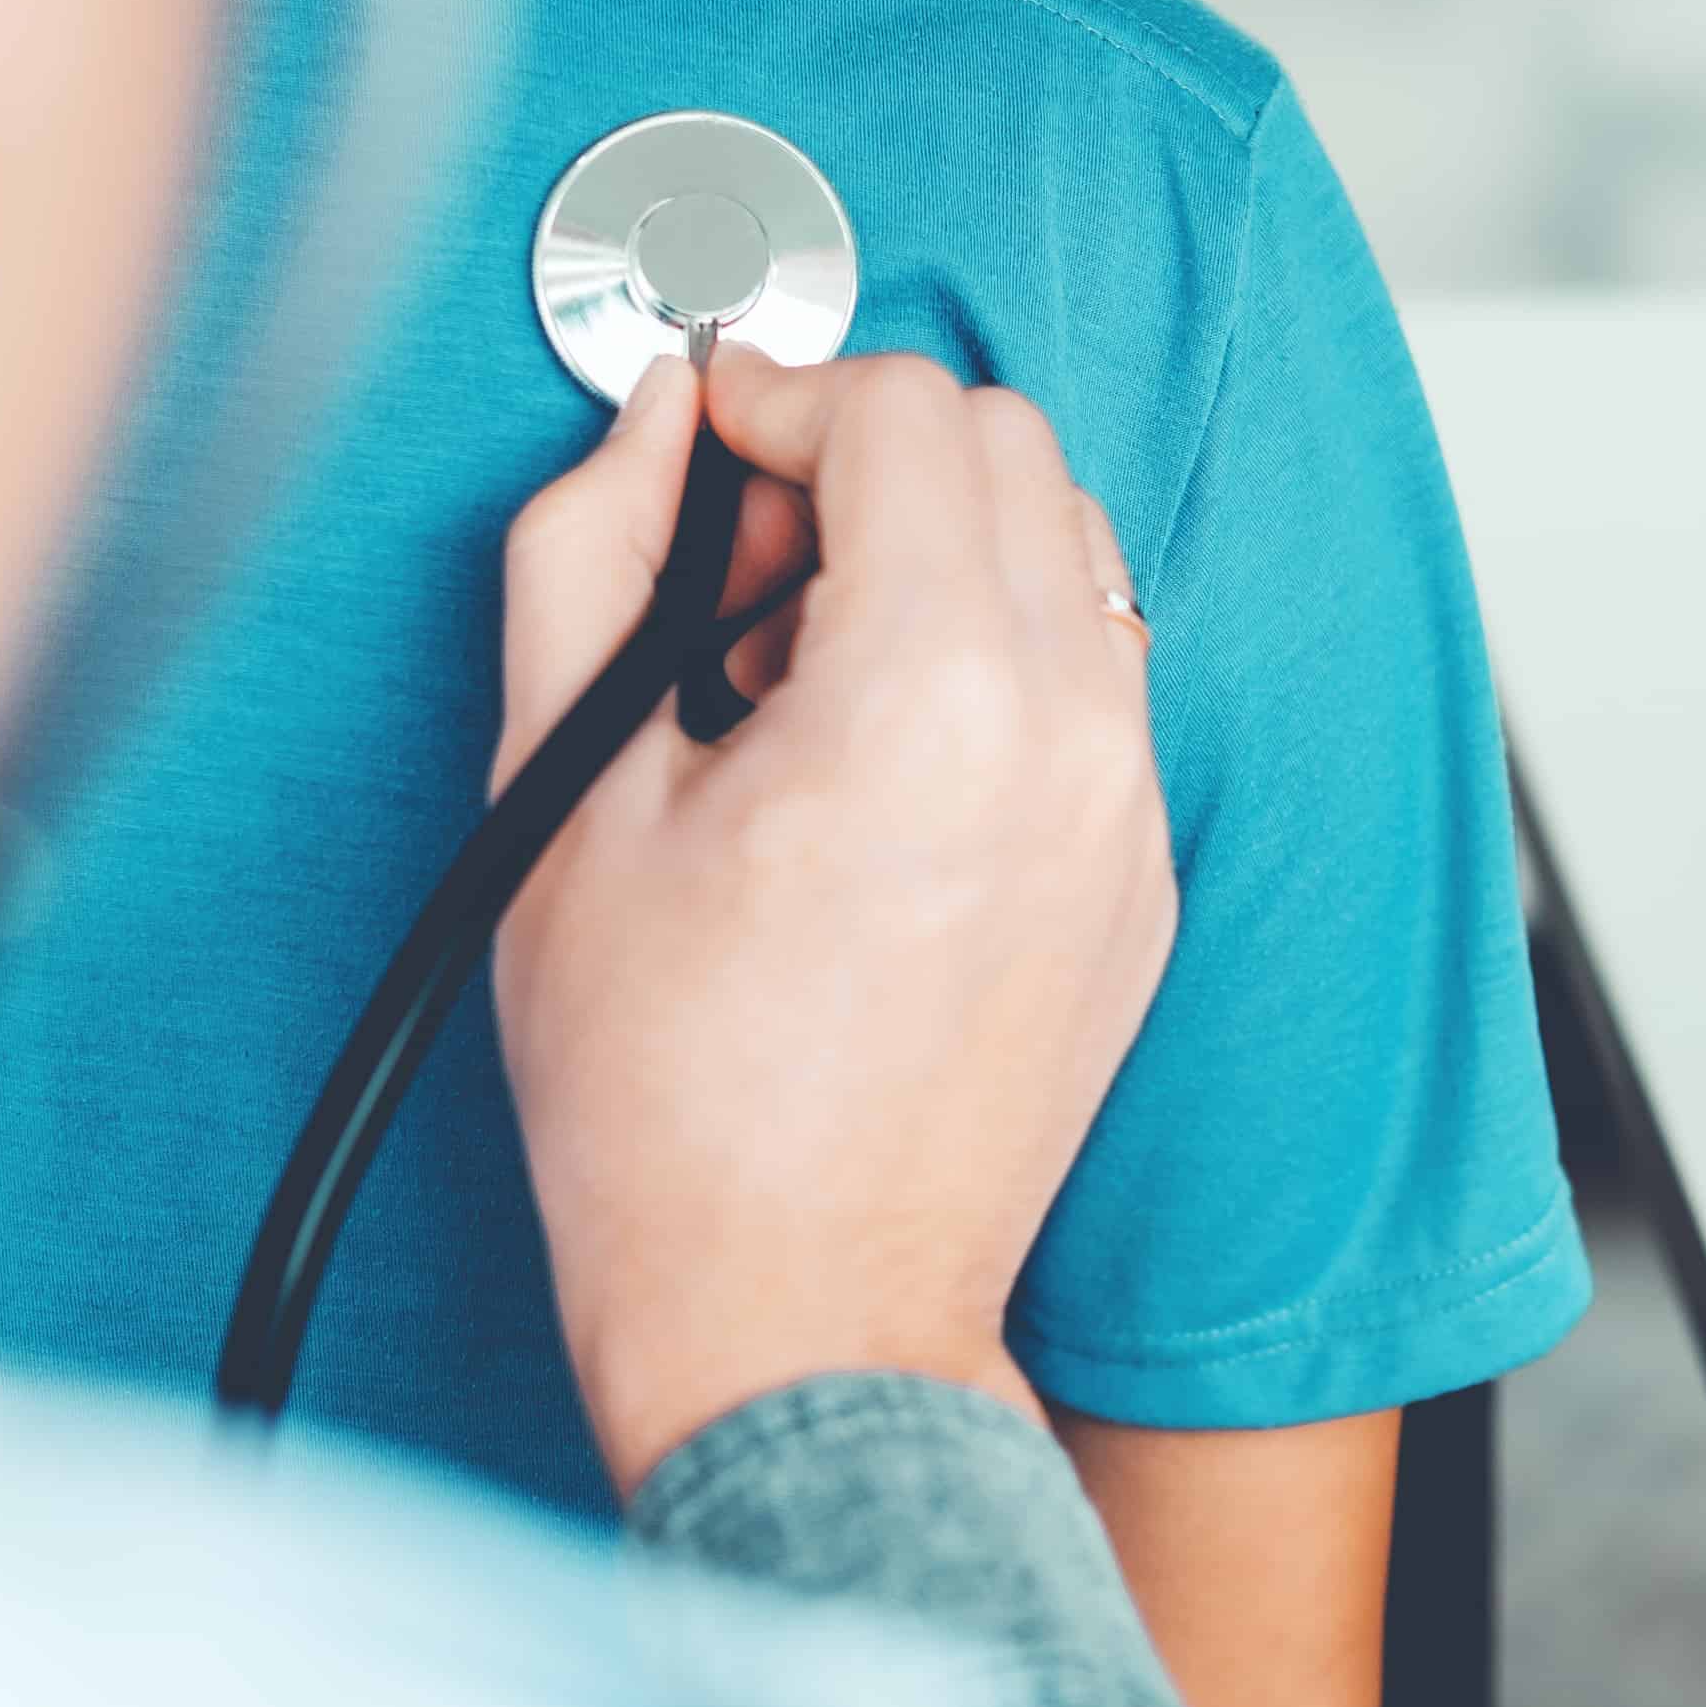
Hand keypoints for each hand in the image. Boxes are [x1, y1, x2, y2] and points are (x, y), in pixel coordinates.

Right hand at [489, 347, 1176, 1496]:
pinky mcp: (1144, 875)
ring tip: (793, 671)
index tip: (704, 431)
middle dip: (861, 452)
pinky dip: (993, 647)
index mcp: (933, 695)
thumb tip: (645, 420)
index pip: (900, 408)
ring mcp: (1130, 809)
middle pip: (1006, 443)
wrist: (798, 1316)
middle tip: (733, 564)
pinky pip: (1093, 672)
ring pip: (1068, 546)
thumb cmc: (664, 1106)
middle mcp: (1071, 732)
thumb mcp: (562, 796)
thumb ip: (590, 555)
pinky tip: (870, 759)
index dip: (777, 390)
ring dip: (935, 542)